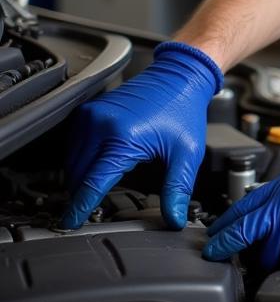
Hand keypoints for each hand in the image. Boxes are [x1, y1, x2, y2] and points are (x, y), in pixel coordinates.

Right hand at [61, 41, 222, 229]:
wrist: (180, 77)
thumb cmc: (184, 111)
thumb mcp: (187, 154)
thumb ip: (178, 189)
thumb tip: (175, 219)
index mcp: (122, 138)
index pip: (91, 183)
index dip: (80, 208)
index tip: (70, 224)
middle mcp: (100, 125)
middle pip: (77, 175)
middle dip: (83, 195)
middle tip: (95, 208)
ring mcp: (91, 116)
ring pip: (71, 162)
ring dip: (81, 178)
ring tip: (99, 187)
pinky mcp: (88, 111)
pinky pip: (73, 146)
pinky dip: (80, 160)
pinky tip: (97, 166)